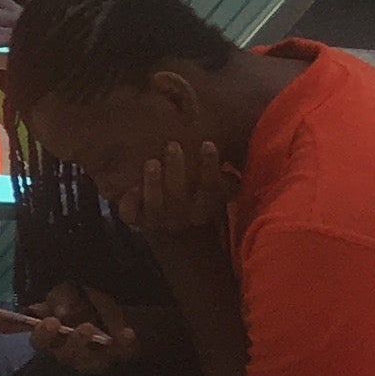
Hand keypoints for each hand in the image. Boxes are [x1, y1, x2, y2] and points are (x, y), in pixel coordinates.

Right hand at [30, 281, 142, 375]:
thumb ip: (61, 298)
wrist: (117, 307)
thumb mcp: (68, 291)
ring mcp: (91, 360)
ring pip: (87, 361)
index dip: (42, 334)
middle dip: (73, 341)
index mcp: (51, 336)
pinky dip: (123, 343)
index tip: (50, 322)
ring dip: (91, 345)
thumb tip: (61, 312)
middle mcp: (67, 352)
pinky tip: (127, 333)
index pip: (39, 341)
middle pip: (64, 355)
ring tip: (93, 327)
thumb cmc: (83, 299)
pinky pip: (118, 355)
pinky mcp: (114, 359)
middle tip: (82, 327)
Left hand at [109, 137, 232, 240]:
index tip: (207, 143)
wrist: (174, 233)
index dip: (210, 166)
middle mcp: (182, 215)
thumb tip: (247, 142)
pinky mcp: (136, 221)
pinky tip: (127, 190)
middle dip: (177, 169)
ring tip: (151, 162)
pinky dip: (128, 204)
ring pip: (156, 204)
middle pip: (181, 194)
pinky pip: (130, 216)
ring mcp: (158, 220)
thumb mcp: (212, 187)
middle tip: (172, 145)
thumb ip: (225, 173)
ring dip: (153, 183)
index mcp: (204, 206)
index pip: (210, 187)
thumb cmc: (195, 197)